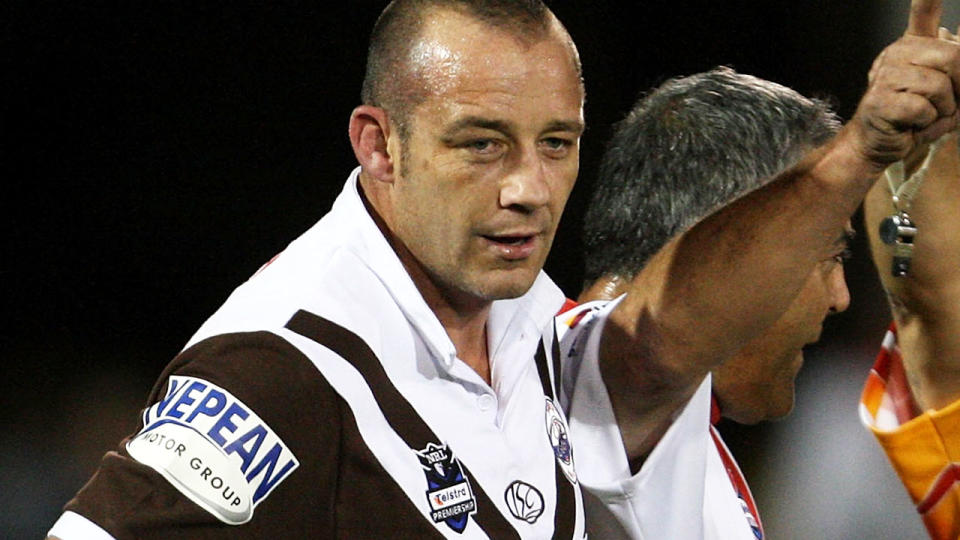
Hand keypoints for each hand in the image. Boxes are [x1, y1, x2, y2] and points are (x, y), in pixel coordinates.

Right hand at [847, 0, 959, 171]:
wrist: (879, 143)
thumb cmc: (917, 116)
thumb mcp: (948, 88)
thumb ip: (959, 67)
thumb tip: (956, 39)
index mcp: (915, 44)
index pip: (923, 10)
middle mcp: (899, 53)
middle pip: (953, 56)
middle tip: (946, 103)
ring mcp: (886, 75)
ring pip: (939, 86)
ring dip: (942, 109)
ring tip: (925, 116)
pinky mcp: (880, 101)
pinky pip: (923, 108)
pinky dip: (926, 123)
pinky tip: (911, 125)